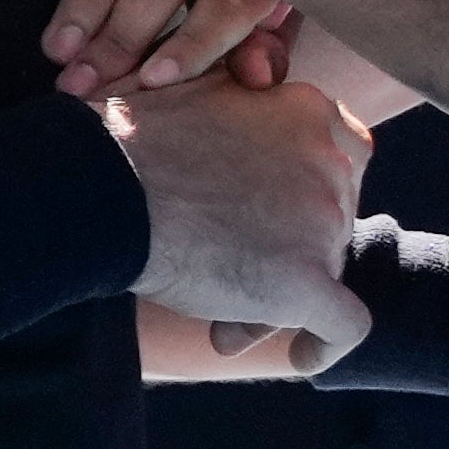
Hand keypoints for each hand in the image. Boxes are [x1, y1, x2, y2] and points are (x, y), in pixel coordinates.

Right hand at [101, 73, 373, 373]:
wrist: (105, 186)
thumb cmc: (134, 140)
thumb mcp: (207, 91)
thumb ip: (249, 112)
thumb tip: (254, 153)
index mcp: (308, 111)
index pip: (341, 161)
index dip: (307, 194)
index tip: (270, 216)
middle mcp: (330, 161)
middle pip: (330, 219)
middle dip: (287, 249)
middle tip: (232, 271)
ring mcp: (323, 222)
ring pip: (325, 270)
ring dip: (279, 293)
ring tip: (221, 319)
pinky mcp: (306, 281)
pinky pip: (343, 326)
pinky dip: (325, 345)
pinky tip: (304, 358)